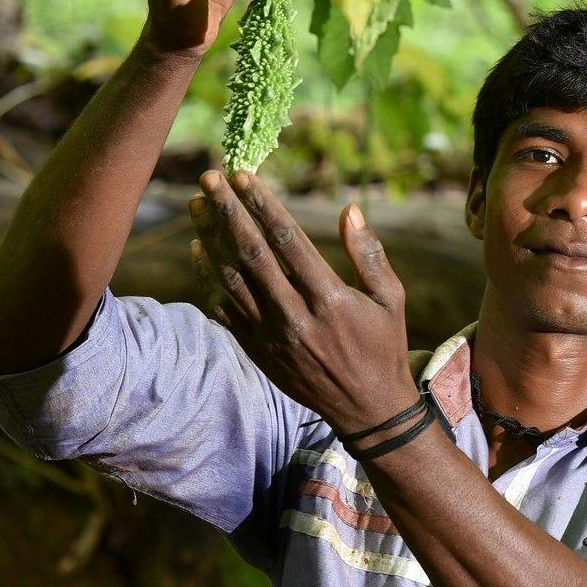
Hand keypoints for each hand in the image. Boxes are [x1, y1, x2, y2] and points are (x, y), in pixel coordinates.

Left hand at [186, 170, 422, 439]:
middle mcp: (295, 316)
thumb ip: (369, 254)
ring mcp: (271, 336)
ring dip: (210, 238)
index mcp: (329, 299)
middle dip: (227, 211)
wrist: (366, 411)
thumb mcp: (390, 299)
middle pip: (251, 254)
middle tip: (208, 178)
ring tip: (196, 204)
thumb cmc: (383, 347)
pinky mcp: (258, 351)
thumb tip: (350, 209)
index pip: (287, 241)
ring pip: (230, 279)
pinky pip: (224, 309)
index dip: (263, 205)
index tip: (244, 176)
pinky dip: (209, 278)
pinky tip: (199, 250)